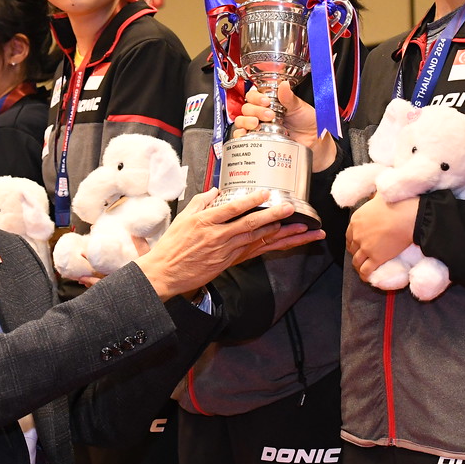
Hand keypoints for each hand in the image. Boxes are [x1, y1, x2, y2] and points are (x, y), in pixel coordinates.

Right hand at [136, 189, 320, 298]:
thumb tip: (217, 190)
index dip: (250, 200)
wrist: (166, 273)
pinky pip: (253, 251)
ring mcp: (225, 251)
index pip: (232, 209)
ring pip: (257, 239)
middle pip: (250, 224)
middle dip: (273, 215)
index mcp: (205, 222)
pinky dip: (269, 245)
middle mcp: (218, 236)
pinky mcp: (229, 262)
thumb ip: (201, 202)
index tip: (265, 192)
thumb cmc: (172, 246)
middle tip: (290, 208)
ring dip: (279, 233)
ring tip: (298, 227)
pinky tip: (282, 240)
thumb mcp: (183, 218)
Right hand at [235, 83, 336, 171]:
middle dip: (255, 110)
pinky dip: (241, 135)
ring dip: (246, 121)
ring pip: (242, 120)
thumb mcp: (301, 108)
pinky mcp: (258, 141)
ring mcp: (259, 128)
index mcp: (272, 103)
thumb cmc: (309, 124)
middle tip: (268, 115)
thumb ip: (290, 98)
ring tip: (257, 124)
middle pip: (247, 107)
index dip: (256, 97)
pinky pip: (242, 138)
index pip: (255, 95)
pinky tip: (248, 134)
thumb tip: (283, 84)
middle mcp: (263, 114)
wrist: (314, 144)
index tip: (266, 101)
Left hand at [345, 195, 418, 281]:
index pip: (349, 235)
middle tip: (364, 256)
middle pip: (352, 249)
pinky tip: (368, 278)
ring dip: (359, 266)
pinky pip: (366, 271)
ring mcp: (366, 247)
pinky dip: (365, 276)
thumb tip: (374, 195)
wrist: (408, 216)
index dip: (353, 242)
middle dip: (356, 253)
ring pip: (357, 262)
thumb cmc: (397, 204)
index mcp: (356, 220)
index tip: (358, 245)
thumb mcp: (379, 197)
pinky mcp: (376, 258)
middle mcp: (357, 235)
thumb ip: (373, 199)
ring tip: (363, 270)